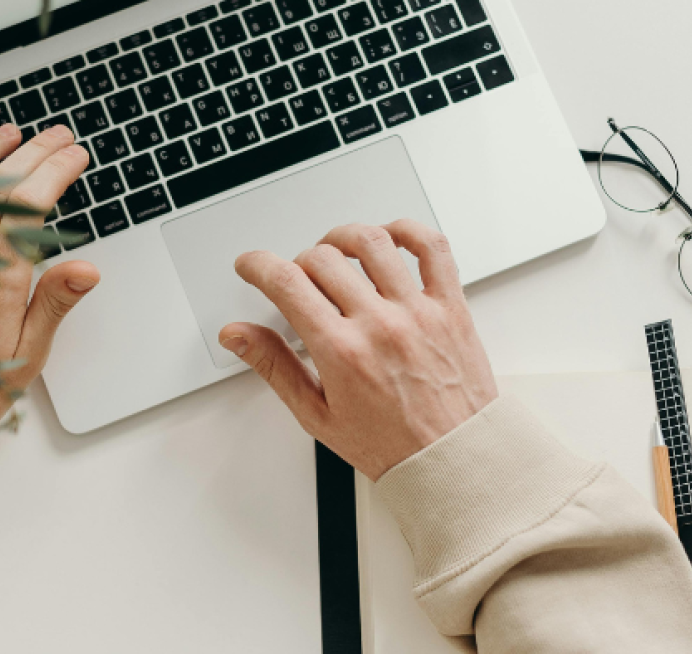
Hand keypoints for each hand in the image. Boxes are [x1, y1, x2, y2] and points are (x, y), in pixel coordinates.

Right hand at [218, 221, 496, 479]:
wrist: (454, 460)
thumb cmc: (391, 445)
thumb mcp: (317, 415)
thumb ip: (274, 367)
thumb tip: (237, 336)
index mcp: (342, 352)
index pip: (286, 284)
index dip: (258, 266)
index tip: (252, 265)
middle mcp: (380, 325)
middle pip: (323, 258)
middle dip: (298, 263)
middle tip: (298, 280)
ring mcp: (418, 312)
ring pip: (373, 242)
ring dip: (343, 238)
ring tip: (336, 253)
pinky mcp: (451, 307)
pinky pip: (433, 249)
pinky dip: (409, 230)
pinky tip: (390, 239)